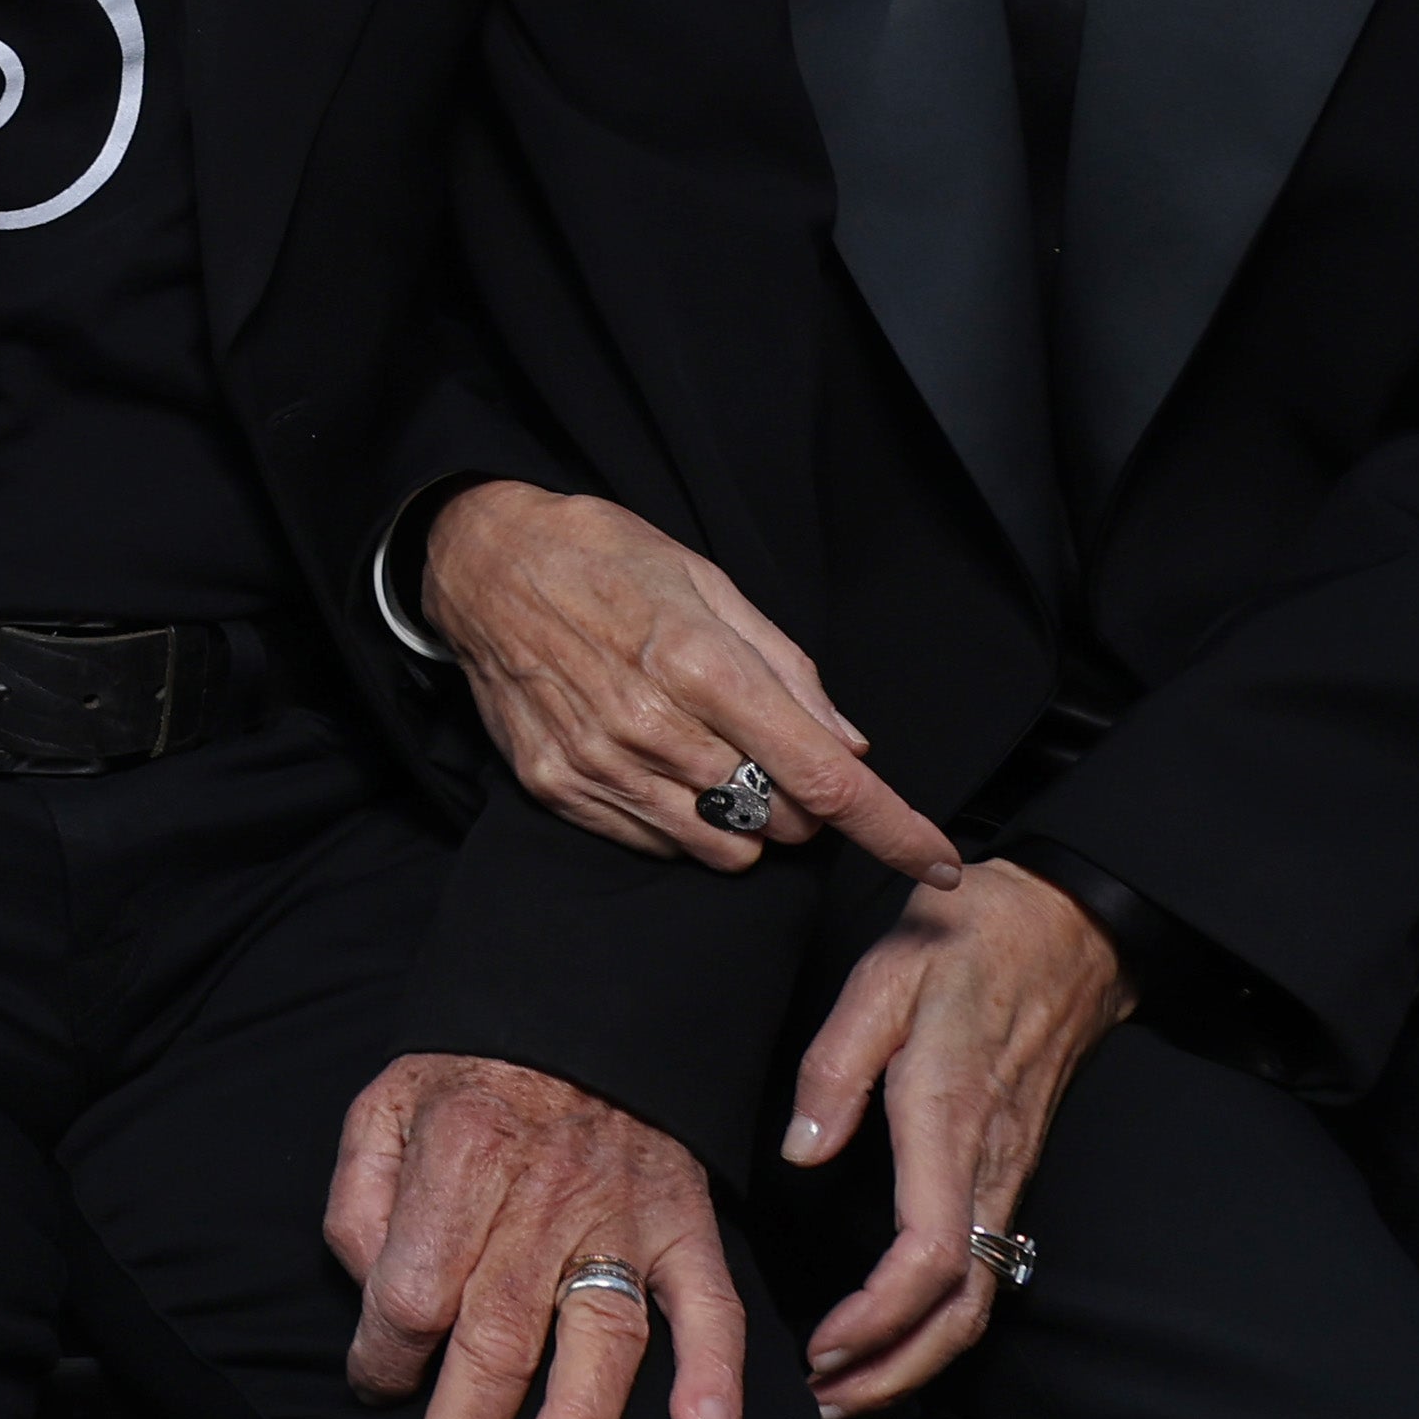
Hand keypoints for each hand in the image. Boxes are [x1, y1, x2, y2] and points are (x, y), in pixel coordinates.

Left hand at [328, 1051, 746, 1418]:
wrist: (585, 1013)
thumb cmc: (469, 1080)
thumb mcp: (384, 1109)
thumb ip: (361, 1202)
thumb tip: (375, 1296)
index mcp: (462, 1159)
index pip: (416, 1286)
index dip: (386, 1351)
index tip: (374, 1384)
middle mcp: (544, 1195)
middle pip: (496, 1332)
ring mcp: (624, 1216)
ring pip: (601, 1331)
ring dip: (578, 1416)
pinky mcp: (685, 1227)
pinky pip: (709, 1302)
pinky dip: (715, 1366)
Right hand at [418, 482, 962, 886]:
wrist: (482, 563)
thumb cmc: (603, 559)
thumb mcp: (707, 582)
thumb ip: (786, 667)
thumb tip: (848, 744)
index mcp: (702, 665)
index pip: (822, 776)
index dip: (891, 827)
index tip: (937, 860)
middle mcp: (653, 725)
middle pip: (777, 819)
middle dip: (797, 800)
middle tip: (766, 749)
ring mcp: (601, 763)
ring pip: (719, 845)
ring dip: (740, 818)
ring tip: (709, 757)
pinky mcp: (559, 786)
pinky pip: (654, 842)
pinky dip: (678, 820)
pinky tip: (655, 765)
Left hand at [783, 860, 1130, 1412]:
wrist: (1064, 931)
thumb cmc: (965, 945)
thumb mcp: (885, 978)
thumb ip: (838, 1067)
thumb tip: (803, 1153)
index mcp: (951, 1121)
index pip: (930, 1253)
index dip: (880, 1317)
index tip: (824, 1348)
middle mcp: (988, 1166)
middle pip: (961, 1306)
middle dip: (897, 1369)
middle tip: (824, 1401)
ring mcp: (1006, 1177)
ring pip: (977, 1298)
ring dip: (915, 1357)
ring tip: (845, 1389)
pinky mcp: (1006, 1174)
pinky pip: (982, 1270)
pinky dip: (935, 1321)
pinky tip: (889, 1336)